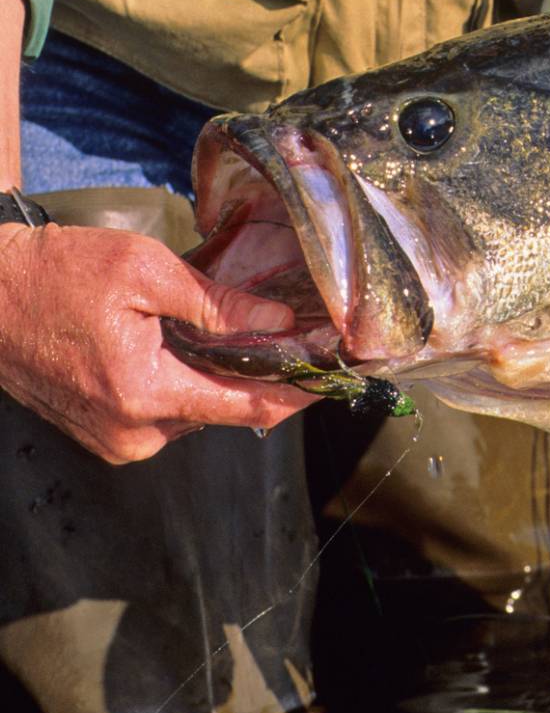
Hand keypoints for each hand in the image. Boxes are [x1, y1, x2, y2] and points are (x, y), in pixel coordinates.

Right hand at [0, 222, 318, 462]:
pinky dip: (175, 384)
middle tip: (269, 332)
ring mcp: (113, 440)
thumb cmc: (54, 274)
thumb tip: (278, 322)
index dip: (296, 395)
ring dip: (207, 378)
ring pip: (192, 412)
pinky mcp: (100, 436)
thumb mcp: (143, 272)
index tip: (331, 381)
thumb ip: (216, 304)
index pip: (247, 408)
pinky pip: (161, 415)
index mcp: (146, 394)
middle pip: (222, 410)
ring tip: (196, 332)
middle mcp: (133, 432)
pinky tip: (164, 349)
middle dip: (248, 375)